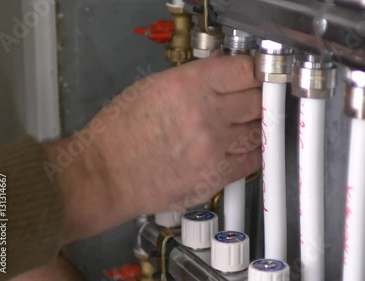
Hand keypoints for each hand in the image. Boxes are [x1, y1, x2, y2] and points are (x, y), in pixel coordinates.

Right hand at [45, 55, 261, 242]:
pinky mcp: (216, 178)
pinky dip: (251, 151)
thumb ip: (194, 80)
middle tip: (250, 100)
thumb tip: (223, 78)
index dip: (253, 72)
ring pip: (258, 131)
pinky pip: (252, 161)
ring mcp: (214, 149)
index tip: (253, 76)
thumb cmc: (121, 129)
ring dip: (254, 125)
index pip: (244, 71)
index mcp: (189, 85)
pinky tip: (243, 147)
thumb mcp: (154, 86)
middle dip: (257, 98)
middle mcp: (207, 115)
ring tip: (243, 125)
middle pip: (257, 100)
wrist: (106, 174)